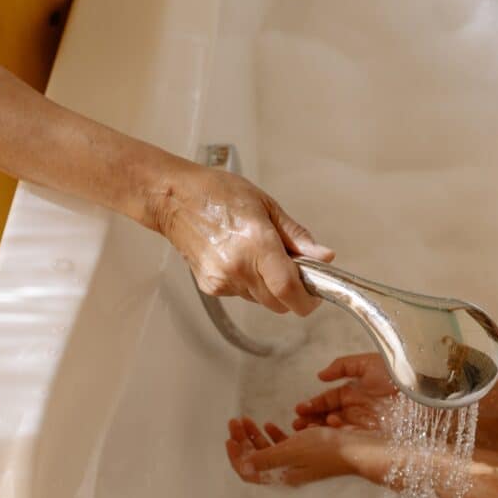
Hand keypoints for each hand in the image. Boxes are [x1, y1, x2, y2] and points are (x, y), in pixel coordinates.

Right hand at [151, 166, 333, 315]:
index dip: (308, 300)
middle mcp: (238, 268)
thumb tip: (323, 257)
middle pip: (279, 303)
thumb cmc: (218, 194)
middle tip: (292, 268)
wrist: (174, 199)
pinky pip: (243, 295)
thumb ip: (297, 237)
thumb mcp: (268, 206)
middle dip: (292, 292)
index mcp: (257, 245)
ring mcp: (222, 280)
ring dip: (270, 287)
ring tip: (260, 256)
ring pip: (262, 301)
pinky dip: (250, 284)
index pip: (289, 291)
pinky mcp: (211, 287)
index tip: (315, 295)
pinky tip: (241, 259)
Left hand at [225, 416, 349, 485]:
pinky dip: (274, 435)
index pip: (248, 472)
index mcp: (281, 475)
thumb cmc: (327, 450)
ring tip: (248, 420)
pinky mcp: (308, 453)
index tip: (229, 438)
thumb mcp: (292, 451)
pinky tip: (271, 424)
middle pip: (256, 459)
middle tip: (236, 422)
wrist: (358, 449)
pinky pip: (283, 446)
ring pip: (268, 451)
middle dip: (243, 441)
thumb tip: (243, 466)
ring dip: (255, 436)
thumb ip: (266, 458)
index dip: (235, 457)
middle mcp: (287, 471)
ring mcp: (297, 463)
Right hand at [294, 354, 396, 430]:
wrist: (422, 393)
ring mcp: (365, 423)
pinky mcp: (372, 436)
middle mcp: (359, 409)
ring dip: (320, 428)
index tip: (300, 409)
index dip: (315, 404)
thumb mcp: (368, 363)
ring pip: (336, 429)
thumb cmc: (398, 375)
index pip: (330, 400)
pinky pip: (349, 436)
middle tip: (297, 422)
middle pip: (329, 416)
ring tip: (306, 427)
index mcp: (357, 391)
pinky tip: (330, 426)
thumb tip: (320, 375)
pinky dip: (337, 433)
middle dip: (312, 420)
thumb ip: (343, 366)